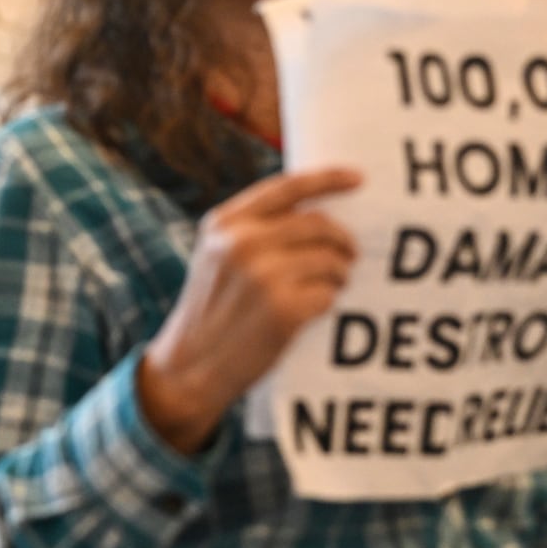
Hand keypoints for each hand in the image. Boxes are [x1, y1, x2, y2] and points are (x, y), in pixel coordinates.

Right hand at [139, 167, 362, 453]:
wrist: (187, 368)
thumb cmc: (209, 312)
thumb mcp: (215, 257)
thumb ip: (251, 231)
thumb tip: (316, 215)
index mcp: (224, 224)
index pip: (287, 187)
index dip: (328, 179)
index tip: (359, 179)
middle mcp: (242, 243)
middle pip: (319, 224)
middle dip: (342, 241)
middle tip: (348, 257)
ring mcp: (263, 275)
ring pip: (330, 260)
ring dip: (337, 276)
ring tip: (324, 289)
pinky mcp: (284, 309)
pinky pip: (328, 294)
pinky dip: (326, 302)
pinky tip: (308, 313)